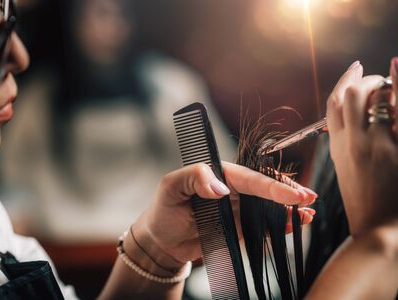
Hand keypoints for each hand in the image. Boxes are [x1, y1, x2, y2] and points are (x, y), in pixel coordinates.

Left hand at [132, 161, 316, 267]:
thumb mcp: (171, 187)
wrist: (161, 240)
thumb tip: (221, 188)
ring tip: (308, 214)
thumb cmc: (163, 209)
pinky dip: (278, 226)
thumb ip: (194, 177)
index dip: (271, 185)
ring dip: (288, 210)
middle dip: (287, 193)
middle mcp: (231, 190)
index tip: (290, 194)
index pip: (249, 177)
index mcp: (218, 174)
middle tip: (308, 199)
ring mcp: (236, 209)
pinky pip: (261, 226)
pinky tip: (293, 226)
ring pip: (267, 207)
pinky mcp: (238, 228)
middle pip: (264, 189)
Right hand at [326, 59, 397, 237]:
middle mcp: (352, 141)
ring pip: (375, 96)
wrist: (378, 228)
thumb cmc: (364, 201)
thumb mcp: (347, 169)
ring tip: (393, 88)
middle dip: (367, 80)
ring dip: (386, 84)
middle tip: (380, 82)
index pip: (333, 105)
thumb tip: (359, 121)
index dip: (344, 81)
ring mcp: (375, 143)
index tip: (355, 68)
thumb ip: (348, 143)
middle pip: (352, 94)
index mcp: (337, 146)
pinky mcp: (397, 148)